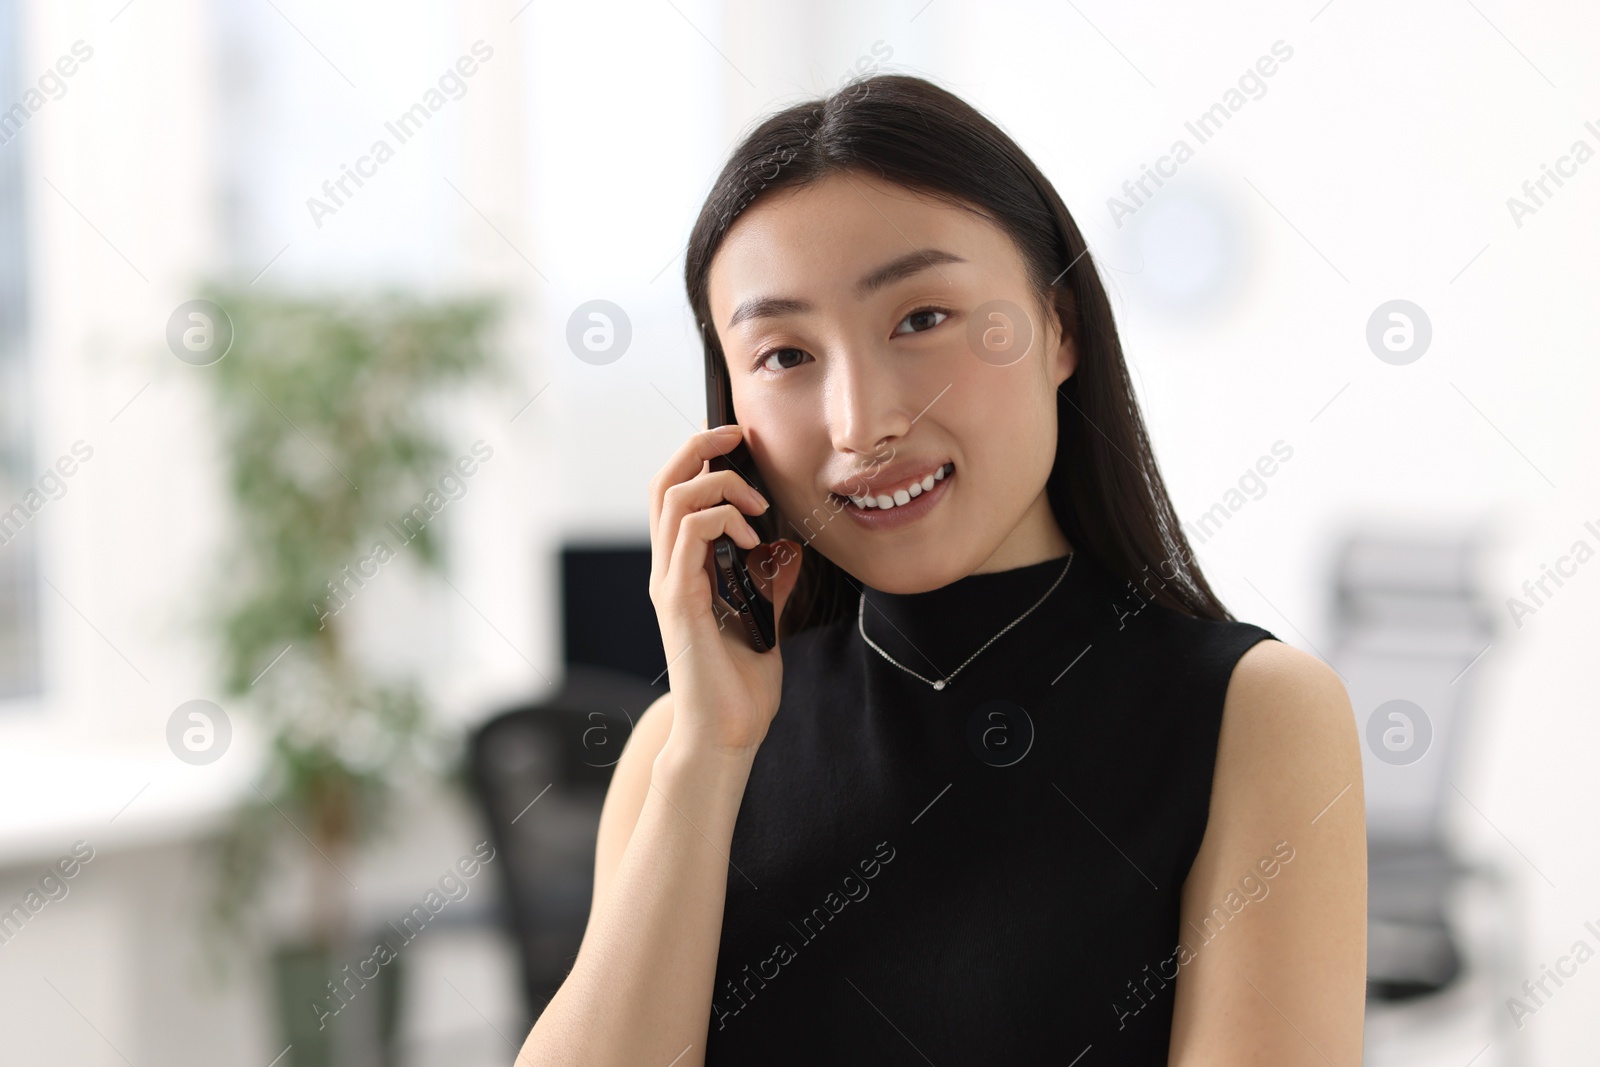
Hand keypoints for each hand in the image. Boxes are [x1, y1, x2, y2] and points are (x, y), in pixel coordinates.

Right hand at [648, 423, 802, 755]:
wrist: (726, 735)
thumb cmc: (741, 685)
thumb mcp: (763, 618)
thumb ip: (766, 581)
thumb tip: (786, 550)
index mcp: (685, 570)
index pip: (677, 494)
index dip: (700, 458)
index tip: (739, 443)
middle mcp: (669, 570)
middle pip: (663, 483)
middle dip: (697, 446)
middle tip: (737, 436)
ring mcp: (670, 583)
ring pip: (672, 499)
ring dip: (717, 483)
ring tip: (756, 504)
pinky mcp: (680, 601)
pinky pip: (688, 536)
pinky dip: (720, 518)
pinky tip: (750, 535)